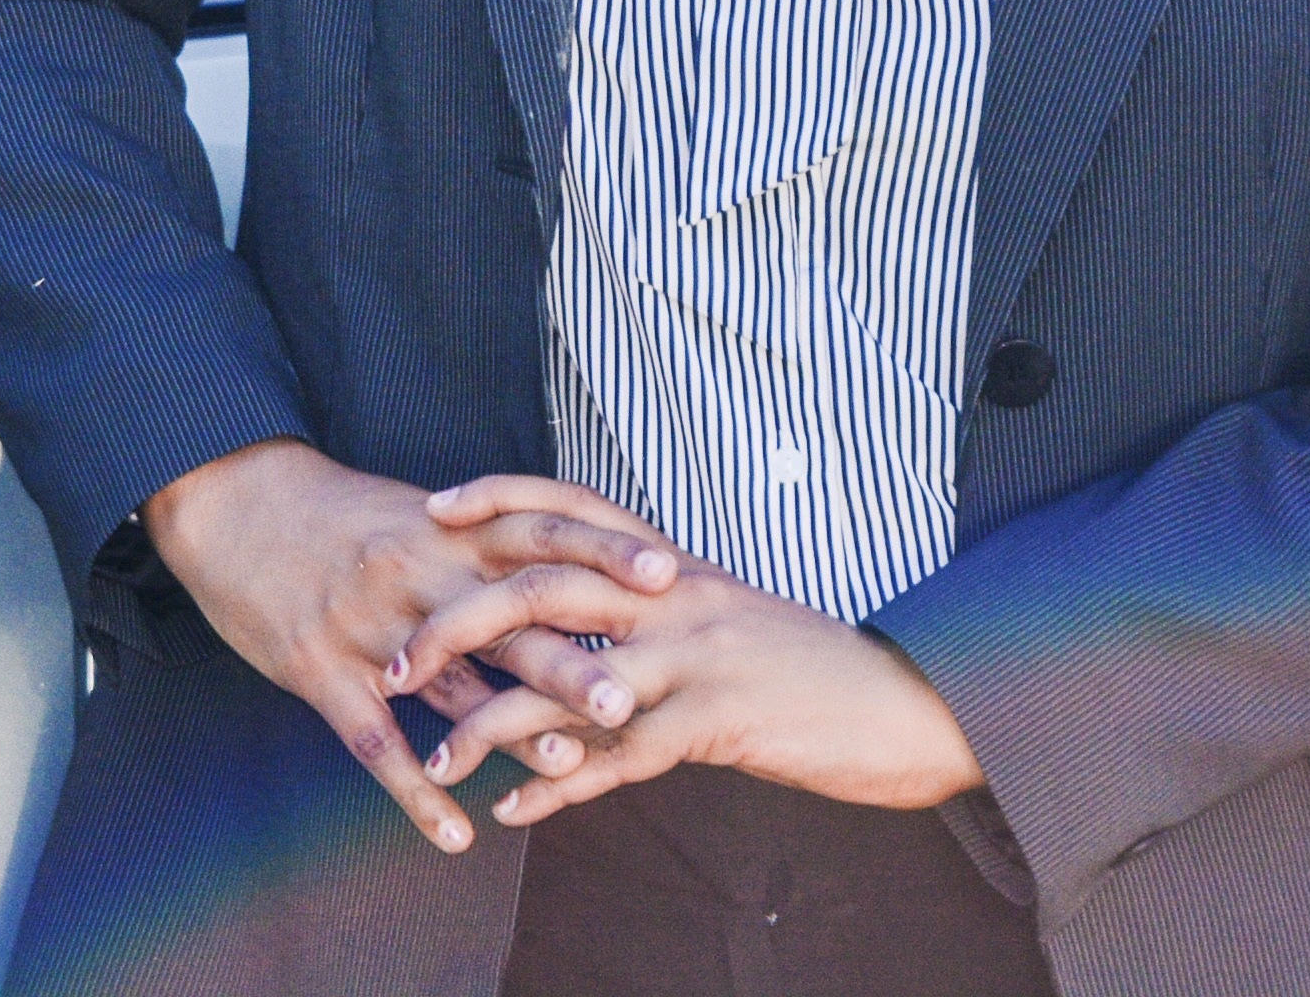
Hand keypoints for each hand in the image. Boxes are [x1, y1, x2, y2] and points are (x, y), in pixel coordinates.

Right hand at [143, 441, 678, 855]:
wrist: (232, 500)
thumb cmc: (334, 513)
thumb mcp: (414, 515)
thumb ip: (482, 544)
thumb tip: (563, 570)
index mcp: (444, 530)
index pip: (538, 533)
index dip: (602, 554)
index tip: (668, 576)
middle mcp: (416, 573)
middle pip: (506, 617)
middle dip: (571, 660)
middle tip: (633, 695)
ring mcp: (369, 626)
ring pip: (449, 683)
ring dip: (508, 729)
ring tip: (568, 768)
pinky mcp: (321, 671)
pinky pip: (375, 741)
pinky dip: (416, 791)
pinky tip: (455, 831)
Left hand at [391, 476, 981, 829]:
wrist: (910, 705)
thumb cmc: (812, 671)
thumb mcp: (729, 625)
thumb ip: (659, 621)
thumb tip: (594, 640)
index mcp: (676, 567)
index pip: (573, 506)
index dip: (500, 497)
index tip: (433, 507)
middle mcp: (678, 596)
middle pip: (542, 585)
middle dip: (458, 622)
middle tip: (399, 661)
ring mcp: (697, 656)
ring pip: (567, 676)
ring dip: (491, 722)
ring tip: (439, 759)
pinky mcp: (717, 721)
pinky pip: (617, 757)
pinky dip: (558, 787)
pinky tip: (513, 812)